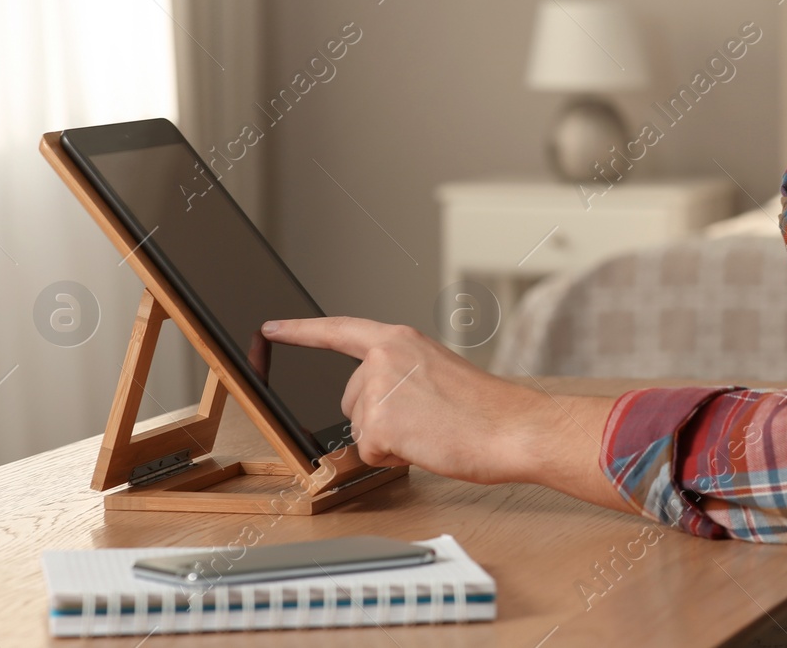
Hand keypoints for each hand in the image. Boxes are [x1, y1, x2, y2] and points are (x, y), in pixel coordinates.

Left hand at [260, 316, 628, 510]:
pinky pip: (369, 452)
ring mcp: (380, 389)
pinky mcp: (380, 422)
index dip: (300, 331)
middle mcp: (384, 358)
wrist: (514, 428)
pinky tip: (426, 444)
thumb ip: (401, 377)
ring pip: (360, 429)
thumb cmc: (487, 409)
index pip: (338, 331)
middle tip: (425, 420)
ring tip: (431, 431)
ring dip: (390, 440)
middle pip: (350, 400)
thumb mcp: (437, 374)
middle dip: (377, 418)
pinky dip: (395, 457)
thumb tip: (376, 407)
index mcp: (400, 340)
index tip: (272, 328)